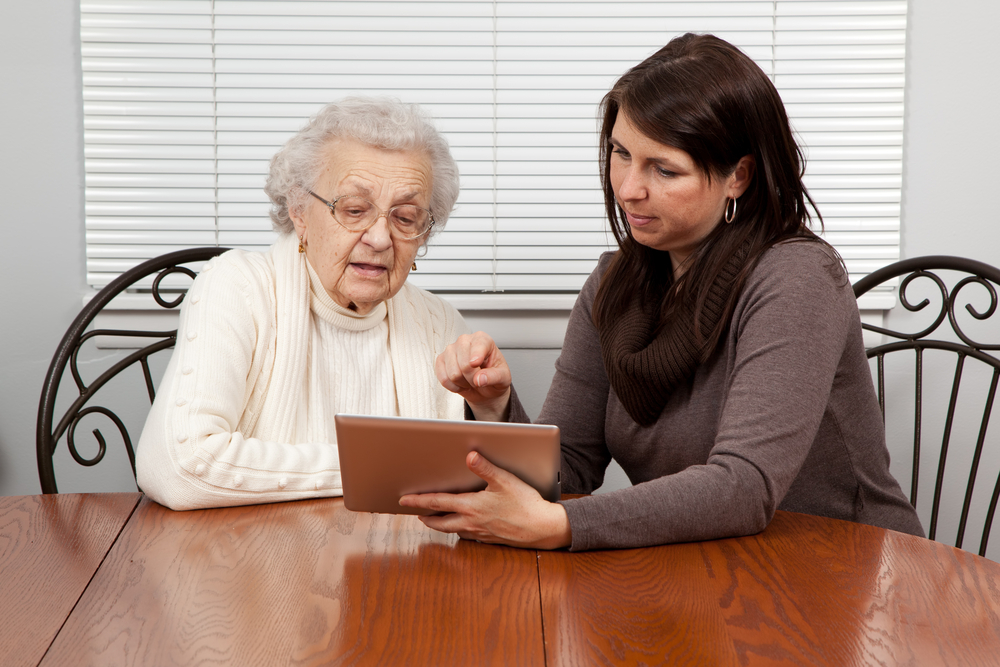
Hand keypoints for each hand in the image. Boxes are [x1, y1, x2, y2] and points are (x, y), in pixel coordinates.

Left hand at [399, 451, 571, 549]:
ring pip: (452, 530)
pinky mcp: (489, 538)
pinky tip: (461, 526)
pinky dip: (458, 530)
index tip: (404, 500)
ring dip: (440, 524)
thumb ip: (485, 468)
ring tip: (433, 519)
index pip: (437, 503)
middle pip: (439, 522)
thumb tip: (469, 456)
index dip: (418, 500)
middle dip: (425, 517)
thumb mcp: (505, 480)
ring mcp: (480, 533)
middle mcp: (471, 522)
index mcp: (471, 506)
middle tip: (415, 512)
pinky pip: (467, 535)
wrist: (542, 528)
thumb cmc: (526, 504)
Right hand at [436, 332, 511, 420]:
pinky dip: (453, 386)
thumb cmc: (494, 376)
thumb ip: (494, 377)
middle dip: (472, 378)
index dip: (476, 357)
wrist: (483, 386)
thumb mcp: (503, 377)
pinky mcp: (440, 360)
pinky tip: (460, 382)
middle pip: (464, 364)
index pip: (478, 346)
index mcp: (482, 339)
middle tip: (478, 378)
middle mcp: (464, 340)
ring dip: (463, 383)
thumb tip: (480, 379)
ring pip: (453, 374)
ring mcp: (450, 349)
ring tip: (469, 379)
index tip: (476, 364)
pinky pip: (443, 378)